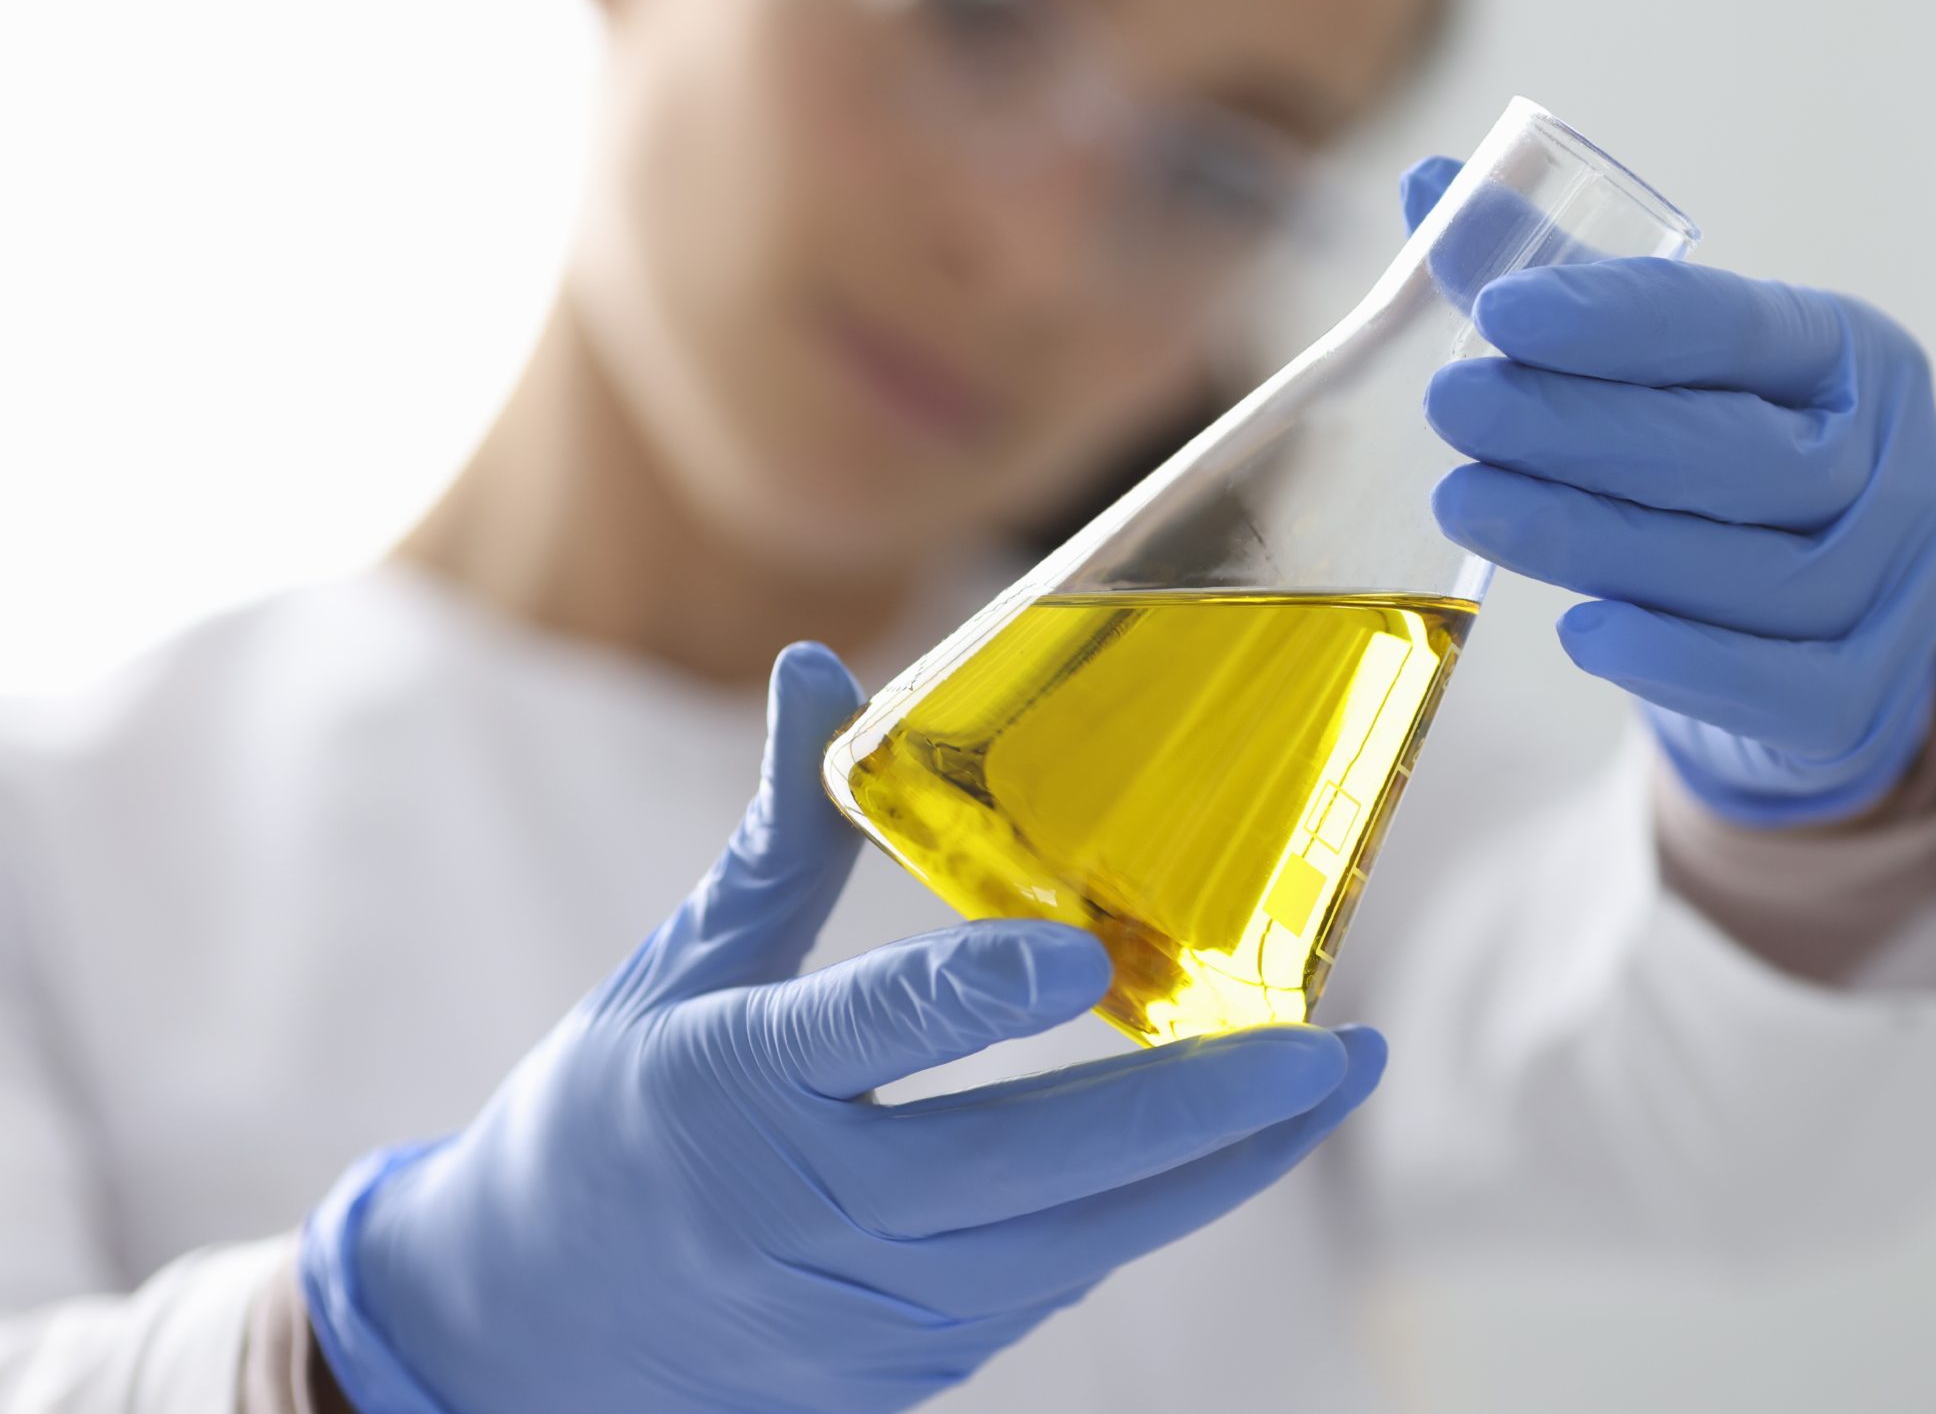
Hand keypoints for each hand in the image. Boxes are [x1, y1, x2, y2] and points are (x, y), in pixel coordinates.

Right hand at [301, 643, 1385, 1413]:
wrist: (518, 1349)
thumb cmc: (596, 1134)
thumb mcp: (670, 977)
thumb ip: (776, 839)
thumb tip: (817, 670)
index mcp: (733, 1089)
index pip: (871, 1032)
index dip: (977, 993)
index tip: (1087, 954)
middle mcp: (814, 1209)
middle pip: (1034, 1164)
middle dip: (1203, 1108)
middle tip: (1336, 1046)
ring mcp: (871, 1303)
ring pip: (1079, 1241)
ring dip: (1216, 1167)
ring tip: (1325, 1086)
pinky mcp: (909, 1361)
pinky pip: (1055, 1282)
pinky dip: (1147, 1214)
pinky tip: (1228, 1149)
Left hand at [1403, 159, 1935, 828]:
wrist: (1805, 649)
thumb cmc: (1714, 482)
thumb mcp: (1660, 378)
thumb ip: (1558, 290)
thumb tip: (1430, 187)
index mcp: (1847, 355)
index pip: (1735, 326)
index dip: (1617, 320)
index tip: (1498, 313)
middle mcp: (1892, 464)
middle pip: (1737, 451)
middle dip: (1582, 427)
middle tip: (1453, 407)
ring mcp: (1893, 587)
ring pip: (1747, 569)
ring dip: (1597, 537)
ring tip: (1470, 503)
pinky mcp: (1864, 695)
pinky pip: (1776, 683)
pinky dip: (1680, 659)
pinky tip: (1582, 631)